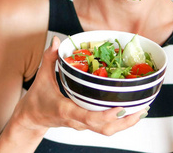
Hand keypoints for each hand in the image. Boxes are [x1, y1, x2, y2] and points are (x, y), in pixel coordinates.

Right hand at [12, 36, 147, 135]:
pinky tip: (130, 111)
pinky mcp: (85, 125)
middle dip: (124, 121)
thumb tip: (56, 41)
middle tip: (140, 108)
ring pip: (107, 131)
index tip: (121, 108)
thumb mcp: (41, 77)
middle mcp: (76, 121)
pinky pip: (104, 127)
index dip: (106, 115)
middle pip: (104, 128)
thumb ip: (49, 58)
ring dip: (125, 123)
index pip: (88, 117)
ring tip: (141, 110)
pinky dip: (119, 121)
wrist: (31, 120)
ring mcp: (82, 125)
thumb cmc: (36, 100)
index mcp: (66, 110)